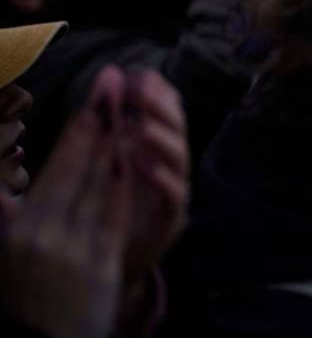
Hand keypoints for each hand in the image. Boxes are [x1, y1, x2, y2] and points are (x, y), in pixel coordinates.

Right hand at [0, 67, 131, 337]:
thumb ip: (10, 209)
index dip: (78, 127)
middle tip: (114, 80)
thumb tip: (8, 181)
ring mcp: (73, 250)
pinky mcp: (99, 268)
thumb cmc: (21, 296)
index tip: (95, 96)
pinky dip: (125, 185)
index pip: (55, 167)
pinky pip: (113, 216)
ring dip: (117, 142)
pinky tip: (135, 158)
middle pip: (78, 165)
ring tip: (129, 108)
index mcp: (20, 228)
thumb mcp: (9, 248)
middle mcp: (44, 233)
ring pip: (99, 184)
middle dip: (99, 119)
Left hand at [115, 69, 188, 283]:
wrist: (112, 261)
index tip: (133, 76)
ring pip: (180, 157)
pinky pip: (173, 195)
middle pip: (177, 127)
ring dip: (162, 139)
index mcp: (157, 146)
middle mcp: (170, 164)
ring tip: (140, 126)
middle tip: (139, 91)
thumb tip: (109, 79)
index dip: (155, 90)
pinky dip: (161, 178)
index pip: (167, 109)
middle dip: (160, 106)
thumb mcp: (107, 160)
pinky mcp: (170, 220)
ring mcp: (174, 191)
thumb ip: (112, 126)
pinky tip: (141, 164)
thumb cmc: (108, 206)